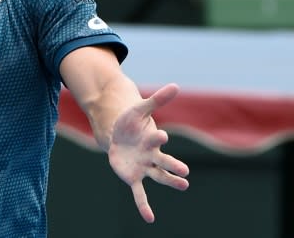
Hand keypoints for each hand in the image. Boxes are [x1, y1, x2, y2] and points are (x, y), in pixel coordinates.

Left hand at [107, 83, 189, 222]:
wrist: (119, 136)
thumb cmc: (131, 123)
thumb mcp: (139, 109)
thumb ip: (156, 100)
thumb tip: (176, 85)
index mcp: (151, 140)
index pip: (156, 139)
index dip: (158, 138)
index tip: (161, 135)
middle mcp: (151, 156)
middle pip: (164, 162)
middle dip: (173, 167)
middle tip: (185, 172)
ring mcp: (144, 168)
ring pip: (158, 177)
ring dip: (169, 182)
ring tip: (183, 186)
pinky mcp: (133, 177)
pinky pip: (139, 193)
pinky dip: (143, 205)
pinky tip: (149, 219)